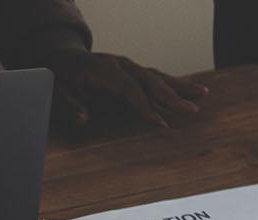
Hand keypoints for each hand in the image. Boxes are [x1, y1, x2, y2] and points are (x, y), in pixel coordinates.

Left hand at [47, 51, 207, 128]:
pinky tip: (191, 91)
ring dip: (180, 87)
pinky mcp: (133, 70)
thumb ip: (69, 105)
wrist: (60, 58)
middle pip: (149, 81)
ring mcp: (128, 66)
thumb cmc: (58, 77)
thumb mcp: (55, 91)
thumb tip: (83, 118)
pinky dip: (174, 84)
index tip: (160, 123)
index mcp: (102, 70)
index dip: (145, 106)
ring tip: (202, 94)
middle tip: (191, 110)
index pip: (129, 89)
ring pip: (157, 77)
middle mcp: (119, 64)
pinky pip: (155, 77)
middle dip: (172, 97)